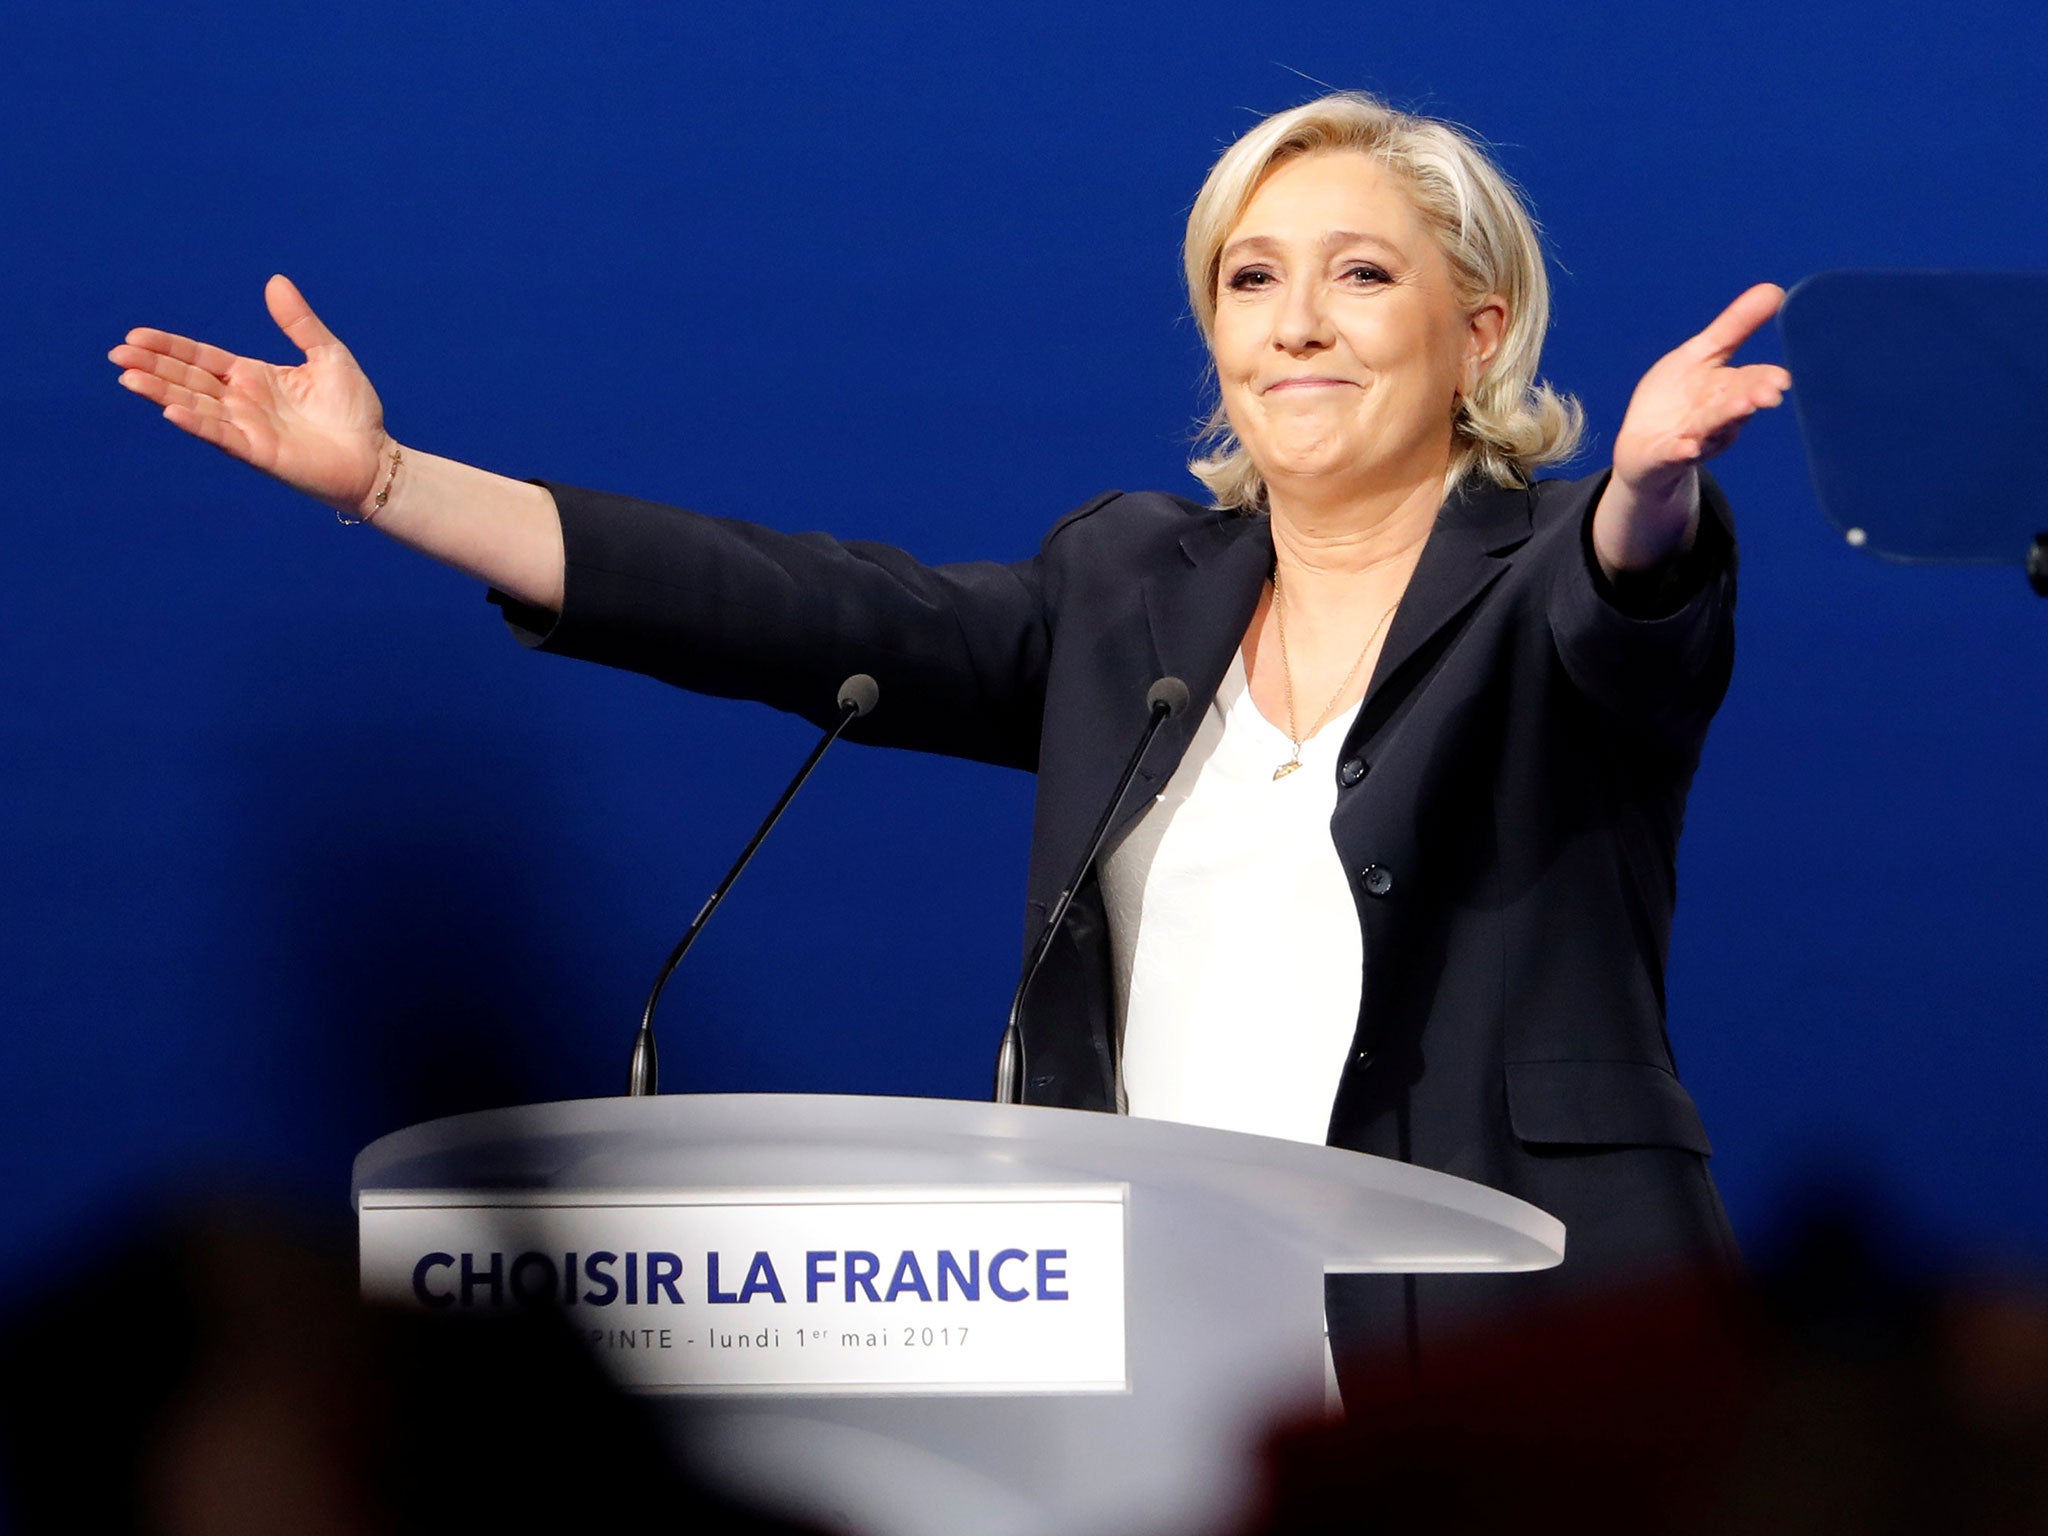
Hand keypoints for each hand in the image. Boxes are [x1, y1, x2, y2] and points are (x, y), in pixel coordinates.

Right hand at [110, 275, 389, 516]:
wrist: (375, 458)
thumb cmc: (353, 411)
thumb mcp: (327, 355)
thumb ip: (299, 322)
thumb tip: (275, 281)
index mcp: (253, 377)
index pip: (201, 358)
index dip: (169, 347)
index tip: (135, 335)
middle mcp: (242, 402)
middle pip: (188, 380)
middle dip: (153, 366)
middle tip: (117, 353)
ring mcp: (247, 428)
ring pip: (195, 406)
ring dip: (161, 392)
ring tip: (128, 377)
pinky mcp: (258, 452)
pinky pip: (221, 435)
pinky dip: (197, 423)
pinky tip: (170, 411)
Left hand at [1595, 283, 1792, 574]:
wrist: (1641, 446)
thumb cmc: (1676, 397)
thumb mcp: (1701, 354)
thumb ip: (1735, 326)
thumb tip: (1775, 289)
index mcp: (1726, 389)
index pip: (1751, 381)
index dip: (1766, 380)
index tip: (1781, 379)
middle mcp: (1715, 417)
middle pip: (1736, 405)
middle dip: (1751, 398)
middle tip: (1769, 394)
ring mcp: (1691, 439)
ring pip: (1710, 428)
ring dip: (1724, 418)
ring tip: (1741, 408)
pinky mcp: (1663, 456)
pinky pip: (1673, 455)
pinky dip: (1680, 451)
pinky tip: (1686, 447)